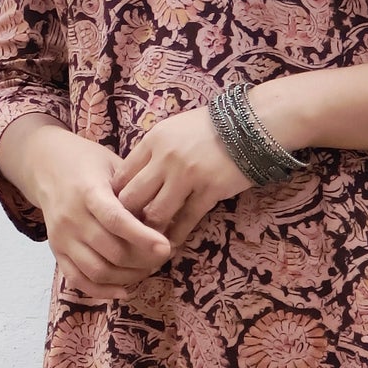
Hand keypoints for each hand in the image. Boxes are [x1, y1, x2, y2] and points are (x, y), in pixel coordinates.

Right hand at [0, 118, 172, 302]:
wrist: (45, 165)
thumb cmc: (88, 163)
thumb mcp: (113, 164)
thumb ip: (135, 190)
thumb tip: (165, 219)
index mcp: (88, 191)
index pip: (116, 220)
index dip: (143, 237)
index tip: (166, 247)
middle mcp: (72, 217)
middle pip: (111, 251)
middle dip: (144, 260)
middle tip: (165, 256)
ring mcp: (62, 237)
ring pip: (98, 270)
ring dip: (128, 276)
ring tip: (148, 269)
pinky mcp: (56, 251)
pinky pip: (78, 280)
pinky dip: (102, 291)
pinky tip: (124, 290)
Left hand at [109, 104, 259, 252]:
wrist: (251, 124)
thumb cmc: (210, 127)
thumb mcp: (173, 130)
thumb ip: (153, 152)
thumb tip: (132, 179)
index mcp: (153, 140)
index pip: (121, 175)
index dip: (116, 197)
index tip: (118, 211)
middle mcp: (165, 158)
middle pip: (132, 197)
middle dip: (127, 218)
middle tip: (129, 231)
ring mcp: (187, 175)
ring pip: (156, 213)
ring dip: (150, 230)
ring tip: (149, 239)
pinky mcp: (209, 190)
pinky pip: (186, 220)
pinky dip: (176, 235)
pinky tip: (171, 243)